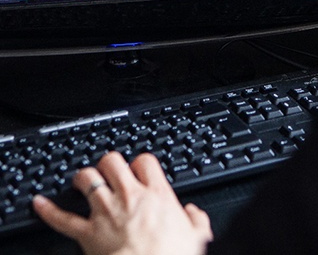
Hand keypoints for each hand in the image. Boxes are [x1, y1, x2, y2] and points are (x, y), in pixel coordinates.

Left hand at [32, 151, 212, 254]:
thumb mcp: (197, 237)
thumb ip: (195, 220)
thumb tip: (192, 214)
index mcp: (156, 195)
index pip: (145, 161)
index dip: (141, 162)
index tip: (140, 169)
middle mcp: (129, 198)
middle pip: (112, 162)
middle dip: (109, 163)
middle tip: (109, 170)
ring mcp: (106, 214)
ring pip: (88, 180)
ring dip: (83, 177)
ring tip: (82, 179)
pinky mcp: (88, 235)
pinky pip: (63, 218)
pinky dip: (49, 211)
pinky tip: (40, 203)